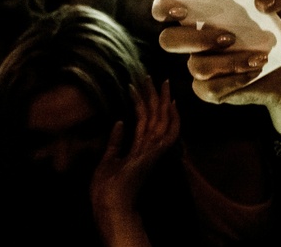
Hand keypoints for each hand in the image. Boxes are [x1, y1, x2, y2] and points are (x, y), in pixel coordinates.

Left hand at [89, 78, 179, 214]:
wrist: (110, 204)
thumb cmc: (107, 188)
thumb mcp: (108, 158)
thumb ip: (116, 141)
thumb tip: (119, 122)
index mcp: (140, 149)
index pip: (147, 121)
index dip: (147, 103)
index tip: (147, 86)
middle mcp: (150, 148)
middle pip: (156, 116)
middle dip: (155, 95)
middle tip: (153, 75)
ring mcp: (154, 151)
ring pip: (161, 119)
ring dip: (159, 99)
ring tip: (153, 80)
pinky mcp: (155, 154)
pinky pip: (169, 133)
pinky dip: (173, 118)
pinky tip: (170, 103)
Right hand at [152, 0, 280, 136]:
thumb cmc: (273, 32)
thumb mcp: (280, 7)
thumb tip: (261, 1)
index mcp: (200, 13)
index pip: (164, 8)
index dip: (163, 7)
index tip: (183, 8)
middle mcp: (193, 39)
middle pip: (169, 40)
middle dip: (196, 38)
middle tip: (228, 37)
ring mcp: (199, 66)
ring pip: (197, 67)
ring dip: (229, 62)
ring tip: (258, 57)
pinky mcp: (209, 90)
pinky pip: (209, 89)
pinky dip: (235, 79)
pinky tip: (255, 71)